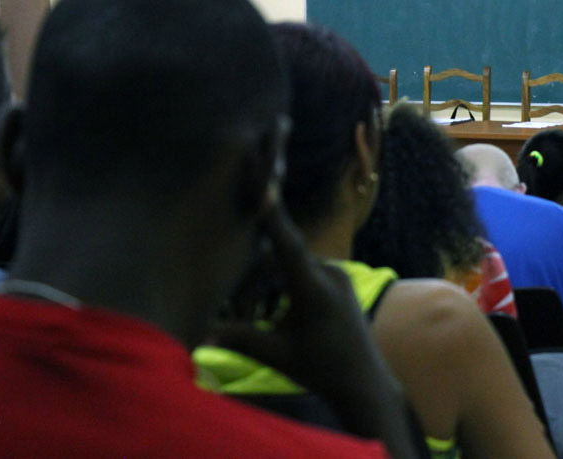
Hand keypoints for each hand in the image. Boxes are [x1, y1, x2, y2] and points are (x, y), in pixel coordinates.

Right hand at [214, 203, 399, 408]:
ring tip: (262, 320)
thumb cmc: (320, 370)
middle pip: (281, 259)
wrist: (364, 382)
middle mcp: (330, 273)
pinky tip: (279, 315)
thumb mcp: (276, 355)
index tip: (263, 179)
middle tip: (241, 311)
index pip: (287, 243)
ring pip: (291, 265)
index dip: (272, 213)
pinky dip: (285, 285)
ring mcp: (338, 274)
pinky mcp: (339, 280)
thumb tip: (198, 336)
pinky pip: (305, 271)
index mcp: (315, 288)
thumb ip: (240, 338)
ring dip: (269, 284)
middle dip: (255, 279)